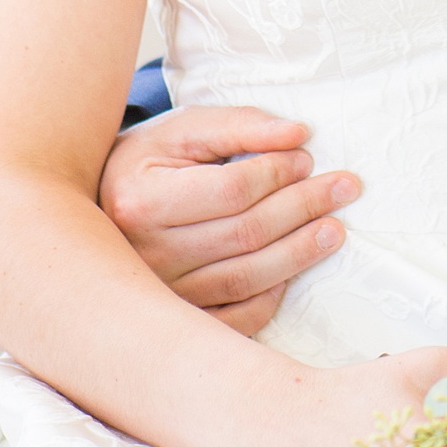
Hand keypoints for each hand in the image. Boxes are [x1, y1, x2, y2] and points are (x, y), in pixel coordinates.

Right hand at [99, 107, 361, 336]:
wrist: (100, 213)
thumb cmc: (148, 164)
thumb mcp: (183, 130)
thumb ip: (238, 125)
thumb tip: (298, 134)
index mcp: (140, 200)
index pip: (232, 190)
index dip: (278, 172)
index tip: (307, 157)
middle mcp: (145, 255)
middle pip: (246, 234)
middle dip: (304, 207)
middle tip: (346, 187)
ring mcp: (160, 296)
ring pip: (247, 278)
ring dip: (301, 252)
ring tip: (335, 229)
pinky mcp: (176, 322)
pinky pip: (237, 319)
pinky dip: (272, 296)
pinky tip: (294, 270)